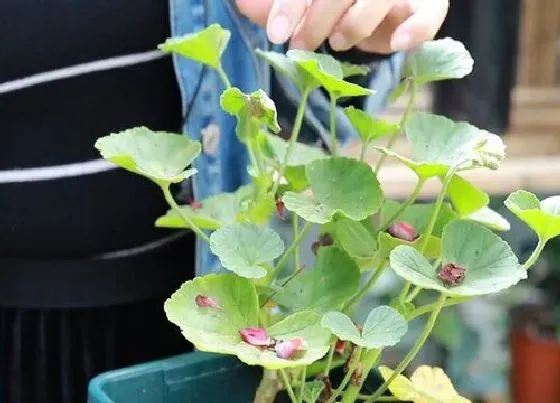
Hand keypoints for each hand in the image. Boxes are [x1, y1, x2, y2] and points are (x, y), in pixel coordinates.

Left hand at [235, 0, 448, 53]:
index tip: (276, 33)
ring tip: (338, 42)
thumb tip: (242, 4)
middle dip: (316, 20)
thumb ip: (274, 1)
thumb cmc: (338, 1)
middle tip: (299, 45)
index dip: (292, 4)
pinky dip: (417, 29)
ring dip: (355, 25)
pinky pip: (430, 13)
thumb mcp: (306, 0)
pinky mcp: (430, 0)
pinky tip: (399, 44)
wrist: (390, 3)